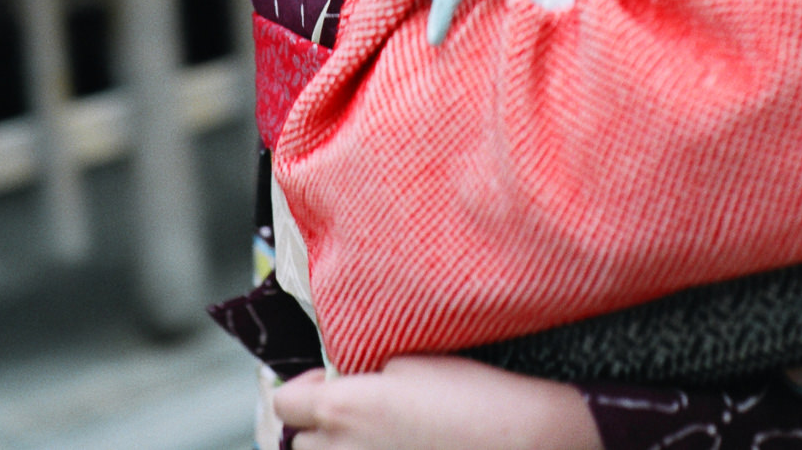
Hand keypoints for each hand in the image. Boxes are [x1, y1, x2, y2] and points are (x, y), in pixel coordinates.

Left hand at [272, 356, 602, 449]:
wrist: (516, 441)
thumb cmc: (468, 395)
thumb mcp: (408, 361)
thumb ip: (361, 373)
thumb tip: (343, 379)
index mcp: (342, 409)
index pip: (285, 403)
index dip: (302, 389)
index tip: (325, 381)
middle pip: (298, 445)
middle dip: (314, 427)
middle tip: (348, 412)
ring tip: (370, 437)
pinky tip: (392, 449)